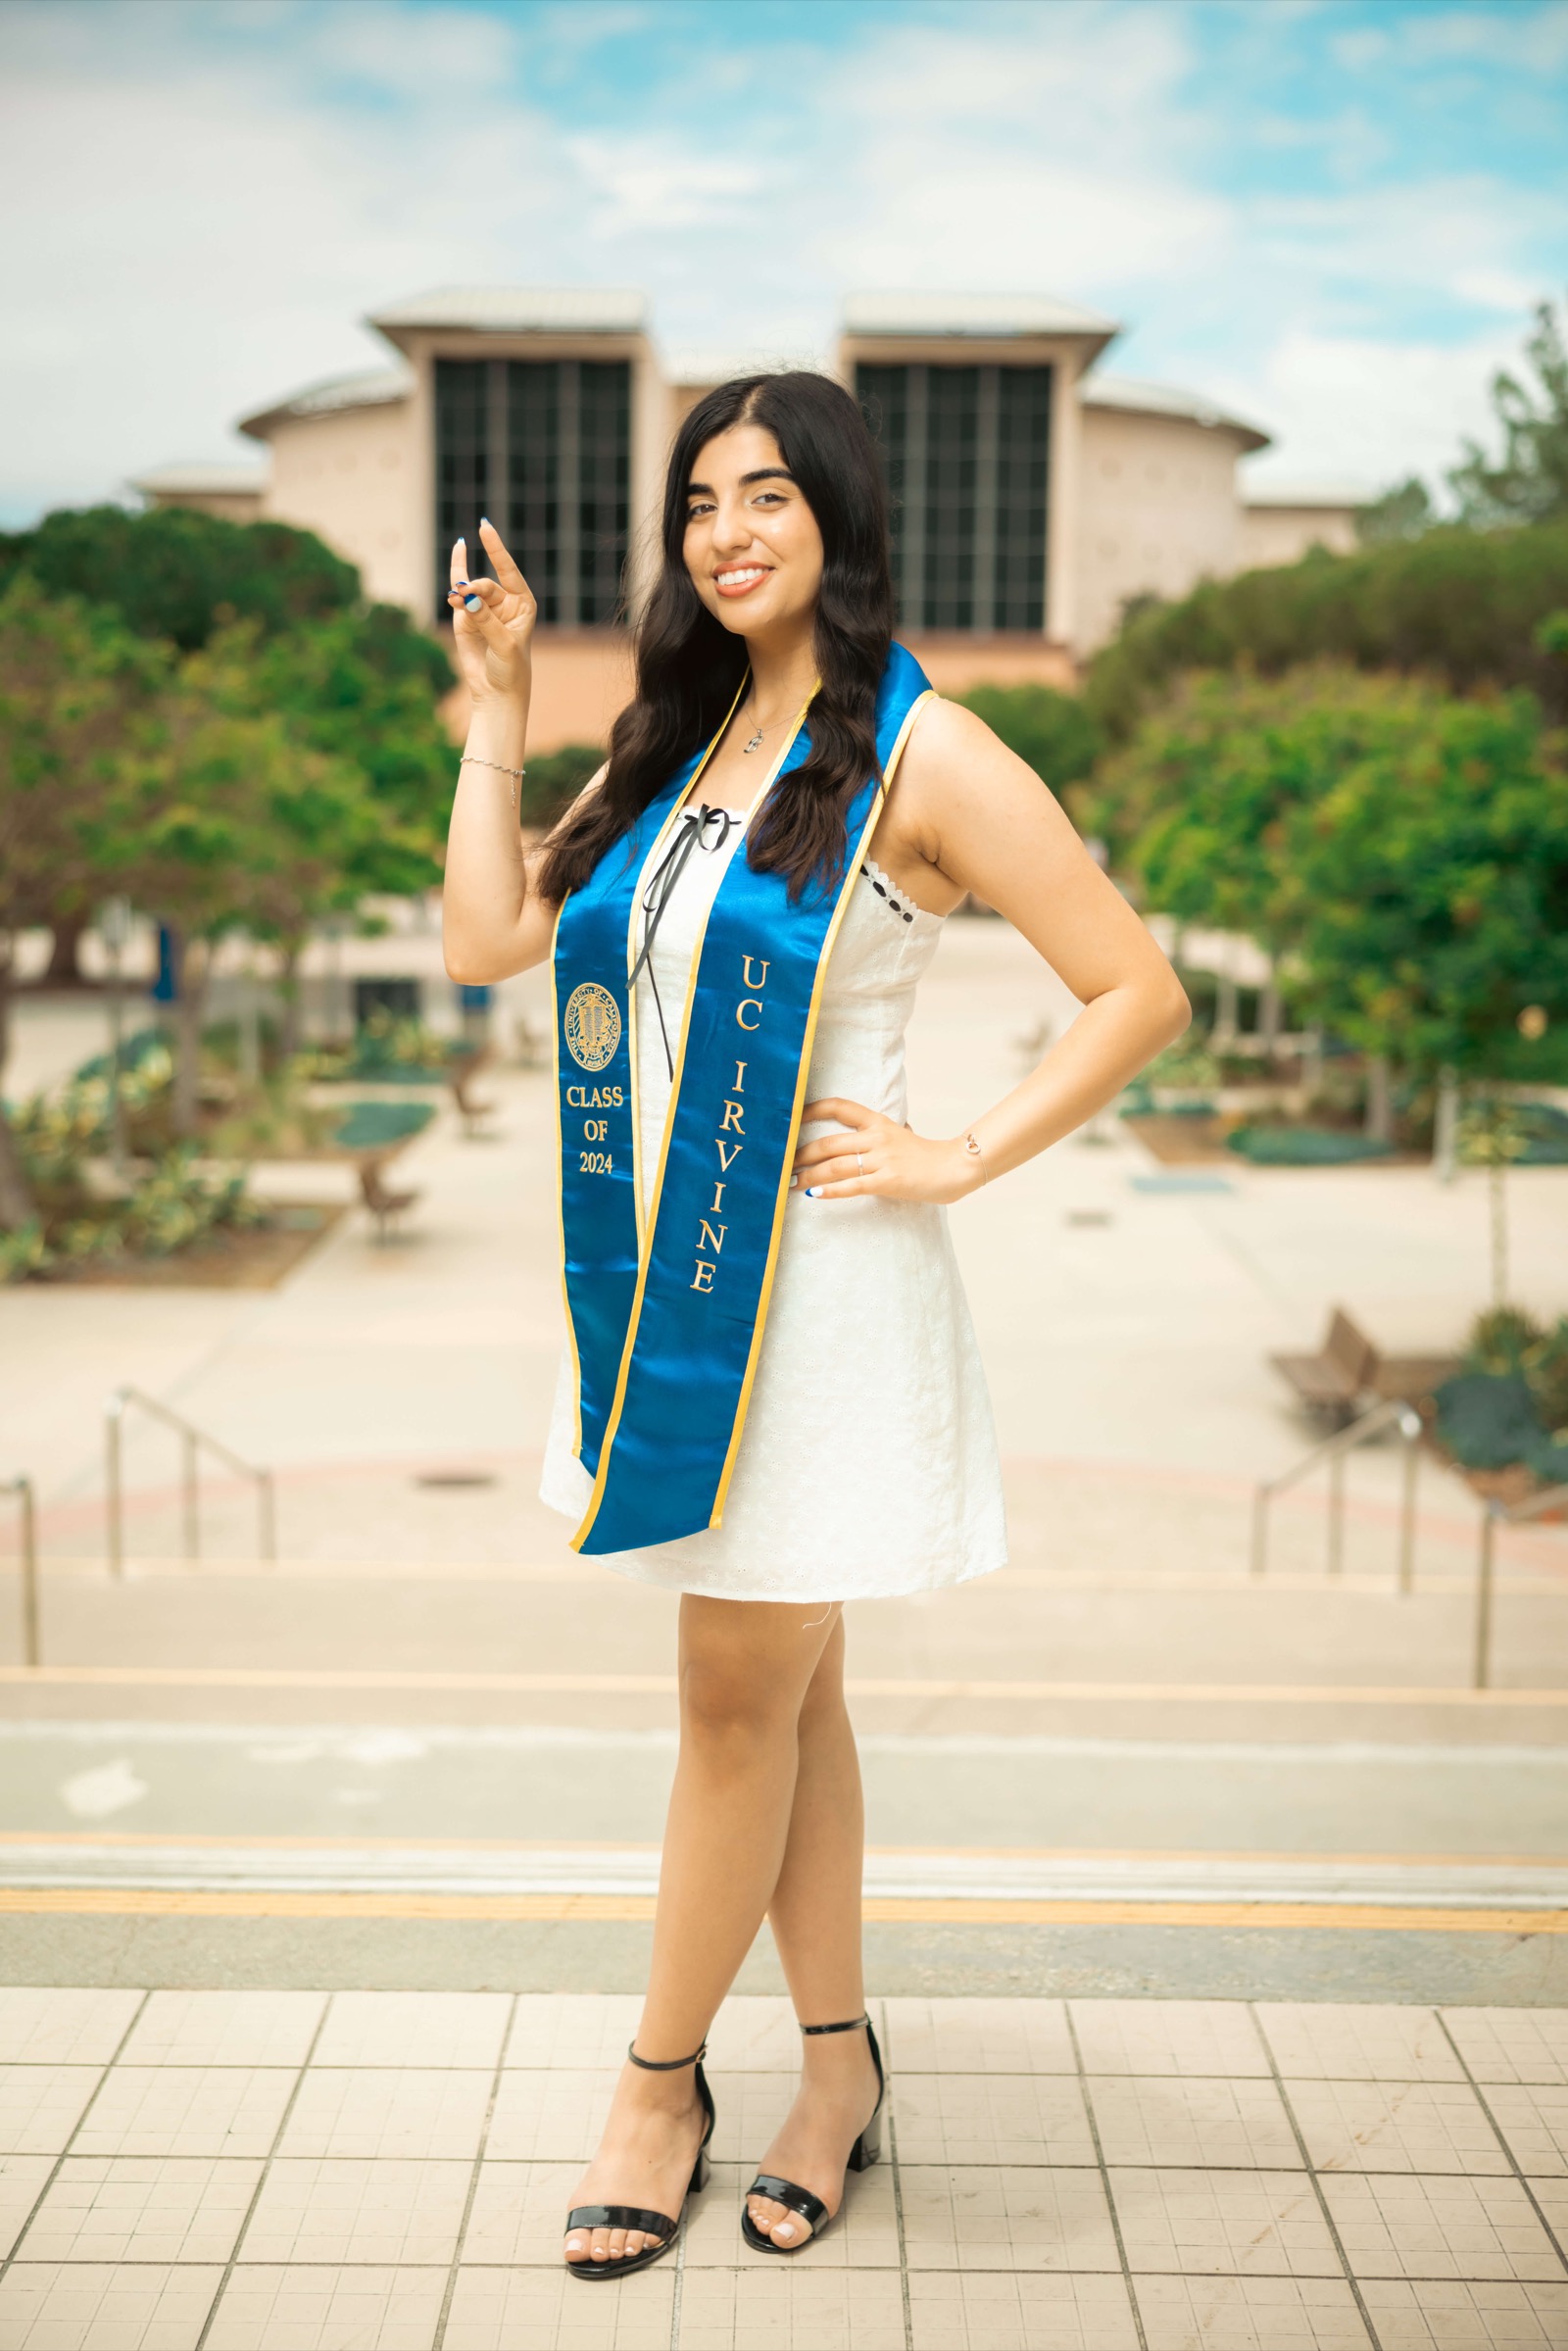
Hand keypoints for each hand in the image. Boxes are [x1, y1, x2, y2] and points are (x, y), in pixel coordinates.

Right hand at [446, 520, 536, 703]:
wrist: (496, 691)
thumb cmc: (510, 668)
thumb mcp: (504, 643)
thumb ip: (486, 619)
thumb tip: (465, 596)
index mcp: (523, 604)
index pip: (509, 571)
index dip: (496, 549)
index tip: (484, 528)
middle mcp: (504, 603)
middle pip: (486, 585)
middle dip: (475, 590)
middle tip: (465, 598)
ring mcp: (484, 608)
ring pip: (470, 591)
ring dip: (462, 595)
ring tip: (456, 601)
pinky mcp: (466, 618)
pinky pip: (459, 592)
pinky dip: (455, 579)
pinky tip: (457, 551)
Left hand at [790, 1097, 981, 1204]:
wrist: (953, 1168)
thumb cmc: (925, 1154)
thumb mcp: (901, 1134)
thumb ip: (881, 1131)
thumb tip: (864, 1133)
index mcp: (877, 1122)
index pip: (839, 1107)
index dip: (811, 1110)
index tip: (790, 1119)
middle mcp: (876, 1137)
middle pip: (828, 1143)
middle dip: (800, 1155)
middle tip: (782, 1164)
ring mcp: (882, 1159)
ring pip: (834, 1167)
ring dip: (808, 1177)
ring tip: (790, 1183)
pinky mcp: (887, 1181)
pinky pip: (852, 1186)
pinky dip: (830, 1191)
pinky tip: (813, 1195)